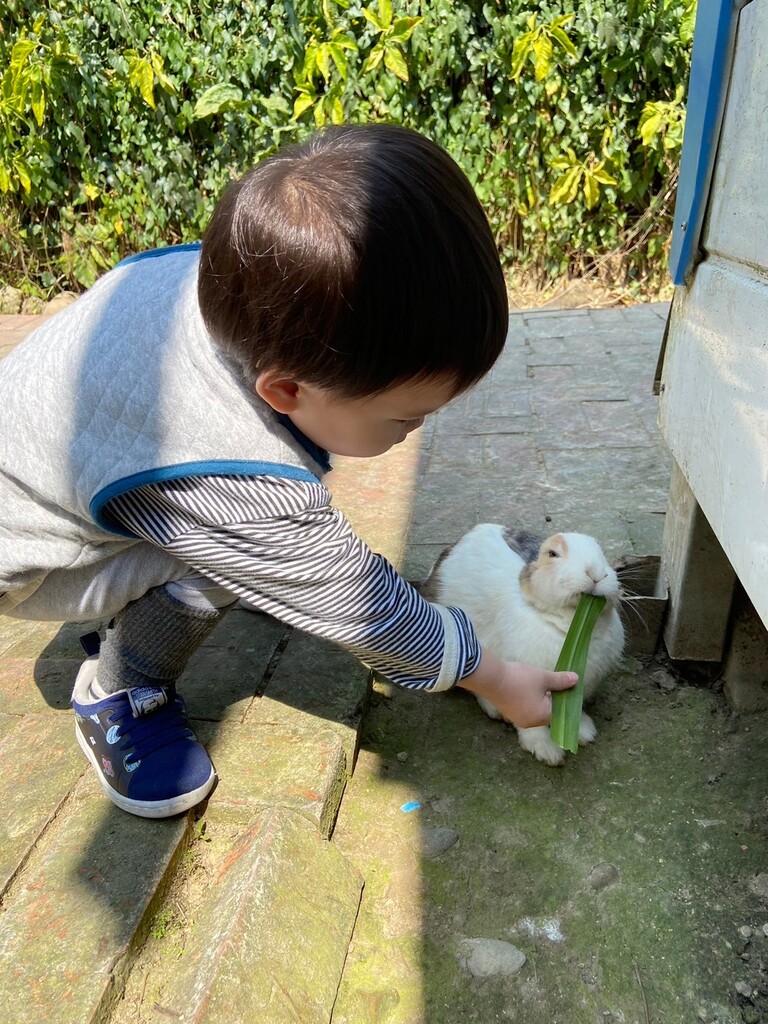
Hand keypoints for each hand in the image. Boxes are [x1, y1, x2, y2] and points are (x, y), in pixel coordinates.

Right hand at [456, 649, 576, 728]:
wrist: (490, 678)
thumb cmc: (520, 679)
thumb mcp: (544, 678)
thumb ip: (561, 681)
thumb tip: (576, 680)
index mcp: (541, 717)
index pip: (560, 711)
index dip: (563, 697)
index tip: (564, 685)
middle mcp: (530, 723)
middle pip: (547, 711)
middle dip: (551, 697)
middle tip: (550, 681)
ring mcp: (517, 718)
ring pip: (535, 708)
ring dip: (539, 697)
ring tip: (537, 681)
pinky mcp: (508, 712)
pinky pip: (524, 707)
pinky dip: (528, 698)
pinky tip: (525, 685)